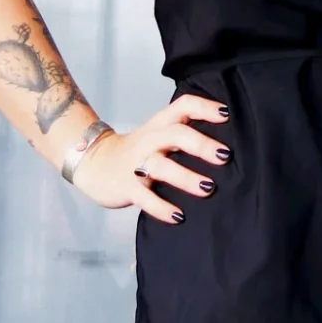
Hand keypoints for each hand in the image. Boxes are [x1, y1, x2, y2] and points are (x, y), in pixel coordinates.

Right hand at [68, 95, 227, 222]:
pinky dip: (162, 208)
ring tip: (208, 189)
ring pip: (161, 166)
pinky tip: (179, 217)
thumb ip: (184, 134)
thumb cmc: (139, 151)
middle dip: (200, 144)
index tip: (227, 115)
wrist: (94, 164)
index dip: (204, 107)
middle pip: (175, 134)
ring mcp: (136, 164)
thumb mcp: (158, 134)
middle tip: (224, 156)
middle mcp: (150, 140)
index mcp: (160, 124)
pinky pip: (144, 198)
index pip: (183, 106)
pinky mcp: (127, 187)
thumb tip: (227, 146)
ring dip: (186, 178)